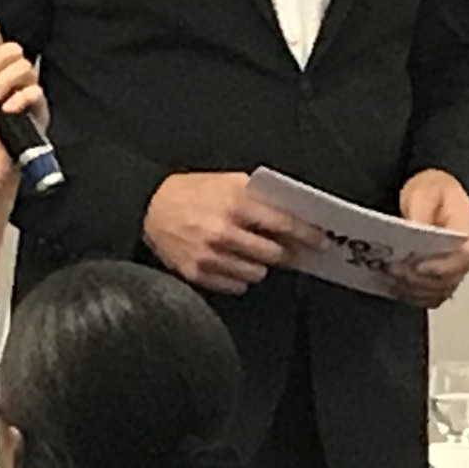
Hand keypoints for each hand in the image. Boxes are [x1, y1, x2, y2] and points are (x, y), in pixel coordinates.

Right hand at [143, 172, 303, 293]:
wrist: (149, 207)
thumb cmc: (191, 192)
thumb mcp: (227, 181)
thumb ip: (259, 196)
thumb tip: (293, 215)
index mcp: (235, 203)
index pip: (284, 223)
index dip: (307, 234)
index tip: (319, 241)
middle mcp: (224, 231)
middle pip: (274, 254)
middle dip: (285, 252)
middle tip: (288, 249)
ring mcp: (210, 255)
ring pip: (257, 273)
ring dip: (260, 265)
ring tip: (250, 252)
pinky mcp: (197, 273)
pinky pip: (235, 286)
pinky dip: (239, 277)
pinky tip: (232, 262)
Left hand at [389, 170, 468, 305]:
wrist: (432, 196)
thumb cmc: (434, 191)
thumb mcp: (426, 192)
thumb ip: (421, 212)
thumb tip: (414, 231)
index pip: (465, 258)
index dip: (442, 267)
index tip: (417, 265)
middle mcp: (465, 256)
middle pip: (449, 280)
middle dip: (419, 279)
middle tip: (393, 269)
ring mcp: (454, 271)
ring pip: (438, 293)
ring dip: (412, 289)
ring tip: (389, 276)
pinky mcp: (440, 281)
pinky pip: (429, 297)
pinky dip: (411, 295)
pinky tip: (393, 284)